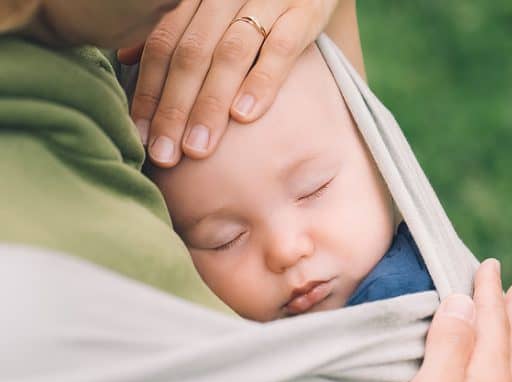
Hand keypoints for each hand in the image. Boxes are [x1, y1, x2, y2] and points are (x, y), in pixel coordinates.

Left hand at [119, 0, 338, 166]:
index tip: (142, 136)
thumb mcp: (211, 7)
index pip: (163, 45)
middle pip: (191, 54)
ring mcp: (266, 1)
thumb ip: (173, 29)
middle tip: (166, 154)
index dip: (149, 91)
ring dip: (210, 105)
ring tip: (198, 148)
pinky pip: (280, 49)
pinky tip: (244, 115)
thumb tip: (125, 58)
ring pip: (229, 55)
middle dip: (174, 109)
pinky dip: (261, 82)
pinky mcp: (304, 12)